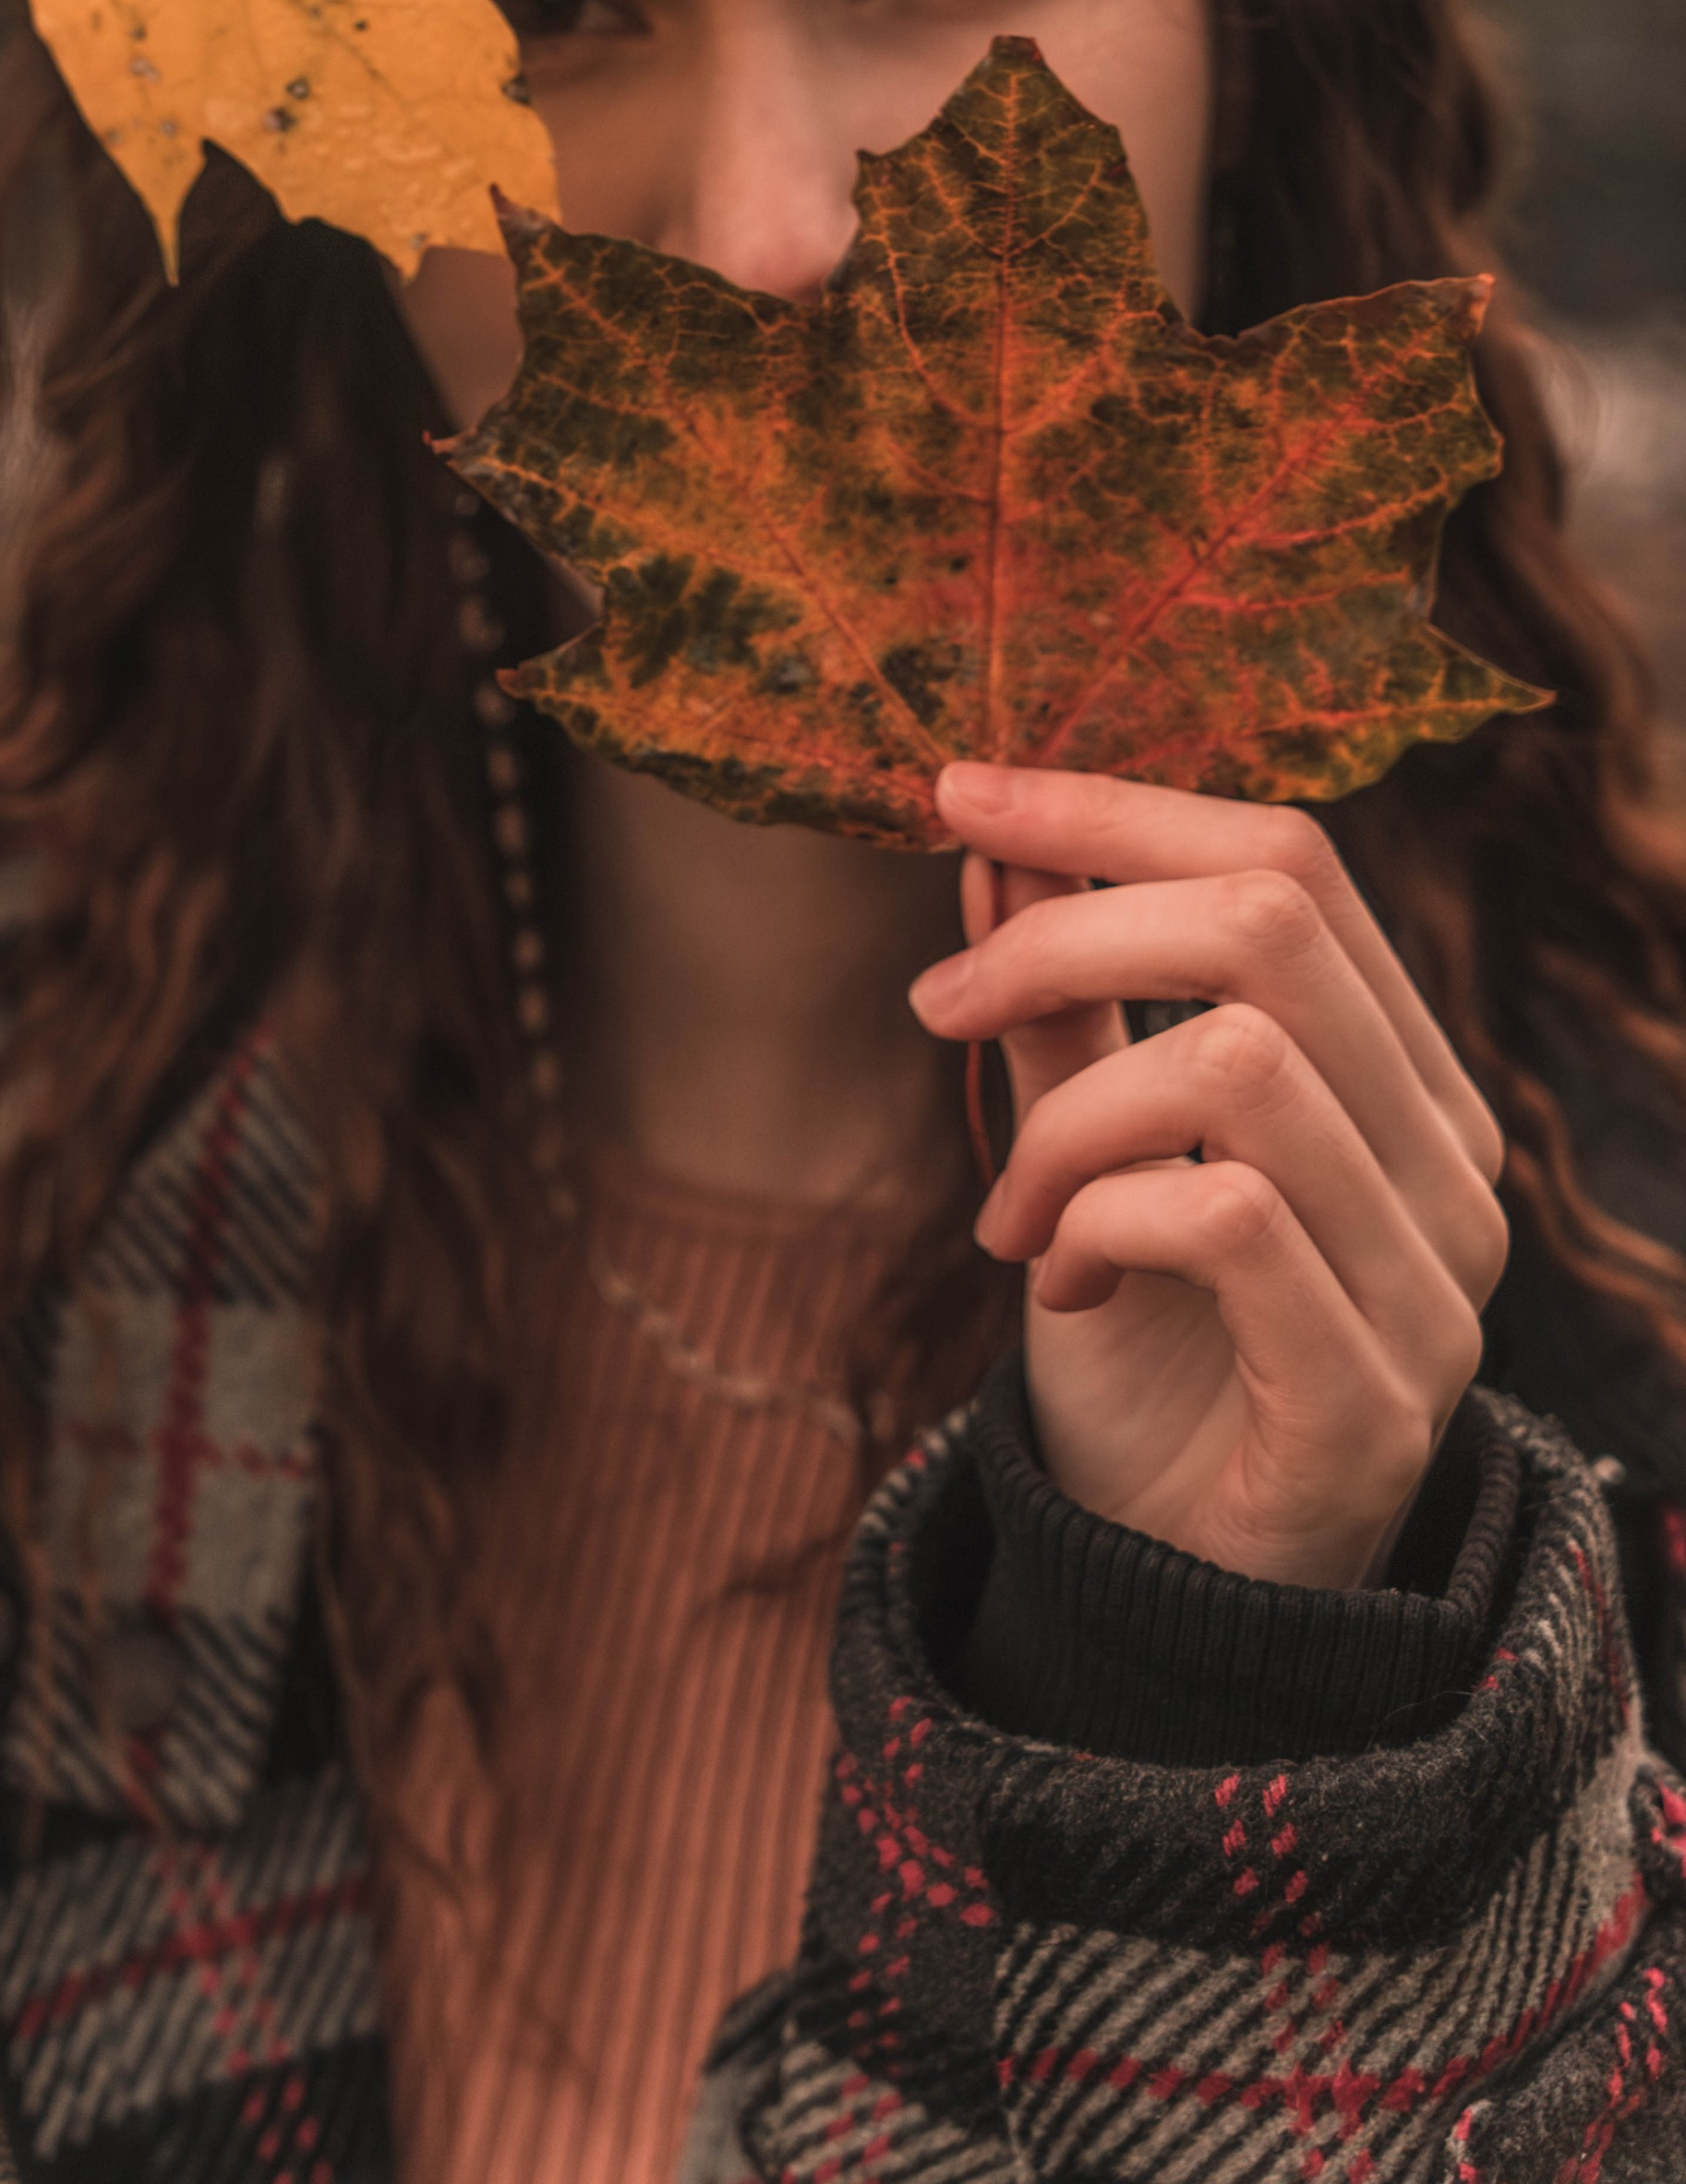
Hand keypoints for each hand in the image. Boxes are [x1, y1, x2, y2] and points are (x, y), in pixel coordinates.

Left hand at [909, 765, 1506, 1591]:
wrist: (1172, 1595)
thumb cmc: (1143, 1353)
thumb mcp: (1087, 1151)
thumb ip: (1065, 1007)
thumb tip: (995, 838)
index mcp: (1401, 1078)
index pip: (1294, 862)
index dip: (1118, 808)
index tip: (959, 792)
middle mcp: (1450, 1165)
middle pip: (1269, 928)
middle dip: (1067, 933)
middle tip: (939, 1006)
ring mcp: (1432, 1284)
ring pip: (1242, 1064)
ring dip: (1070, 1119)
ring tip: (1013, 1213)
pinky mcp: (1374, 1399)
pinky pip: (1227, 1218)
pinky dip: (1100, 1219)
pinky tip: (1058, 1280)